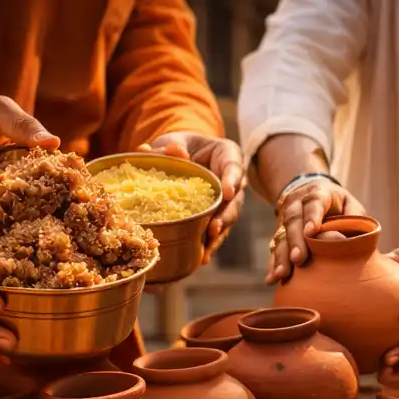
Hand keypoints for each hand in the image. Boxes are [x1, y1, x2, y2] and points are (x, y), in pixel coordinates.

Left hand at [143, 133, 245, 258]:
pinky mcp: (217, 215)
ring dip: (217, 235)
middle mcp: (234, 181)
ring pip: (227, 220)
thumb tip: (164, 152)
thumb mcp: (176, 140)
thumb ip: (171, 145)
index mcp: (228, 156)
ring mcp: (227, 201)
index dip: (232, 180)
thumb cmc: (181, 145)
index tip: (228, 192)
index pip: (234, 168)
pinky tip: (201, 258)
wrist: (184, 154)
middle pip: (234, 201)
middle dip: (225, 216)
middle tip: (214, 227)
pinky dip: (209, 244)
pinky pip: (216, 230)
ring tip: (207, 249)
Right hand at [266, 175, 365, 283]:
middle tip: (298, 259)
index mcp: (318, 194)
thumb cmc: (338, 205)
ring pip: (281, 236)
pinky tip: (272, 279)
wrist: (309, 191)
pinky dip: (273, 264)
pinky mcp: (280, 234)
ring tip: (282, 274)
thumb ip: (354, 219)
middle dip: (295, 241)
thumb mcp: (350, 205)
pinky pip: (274, 248)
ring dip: (281, 256)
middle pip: (293, 220)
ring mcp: (285, 219)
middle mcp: (297, 204)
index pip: (314, 202)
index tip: (311, 231)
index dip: (312, 216)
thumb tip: (357, 241)